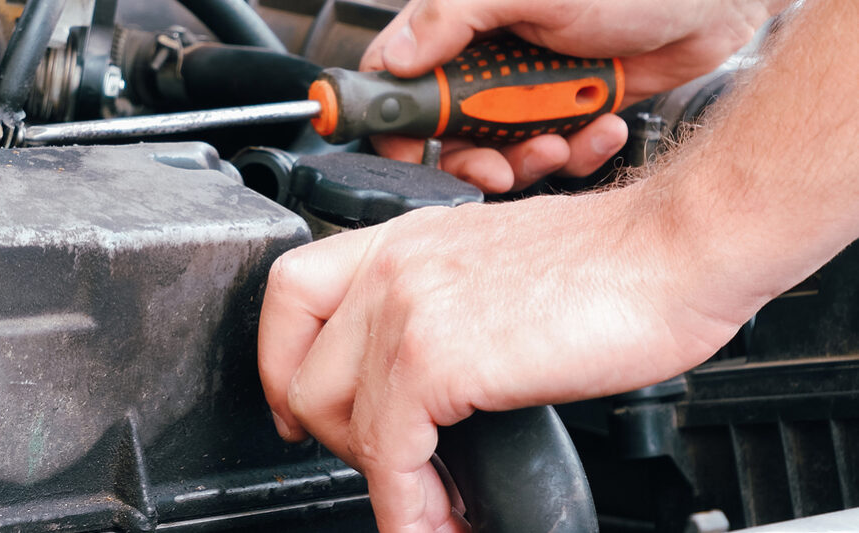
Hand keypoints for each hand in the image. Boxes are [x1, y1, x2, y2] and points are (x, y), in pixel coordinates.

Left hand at [259, 188, 749, 531]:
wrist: (676, 249)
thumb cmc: (610, 261)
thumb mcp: (493, 269)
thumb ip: (440, 312)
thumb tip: (422, 386)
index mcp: (401, 240)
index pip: (290, 293)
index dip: (282, 362)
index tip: (298, 408)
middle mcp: (391, 266)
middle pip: (301, 369)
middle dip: (336, 435)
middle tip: (387, 465)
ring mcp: (407, 308)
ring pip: (334, 417)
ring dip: (378, 478)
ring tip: (428, 504)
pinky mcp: (436, 357)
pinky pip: (390, 454)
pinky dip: (408, 505)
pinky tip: (437, 520)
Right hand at [361, 0, 787, 191]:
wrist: (715, 0)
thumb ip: (455, 16)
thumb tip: (398, 54)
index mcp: (466, 22)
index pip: (403, 76)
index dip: (399, 122)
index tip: (411, 152)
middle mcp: (493, 57)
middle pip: (450, 132)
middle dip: (473, 159)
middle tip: (497, 167)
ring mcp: (532, 88)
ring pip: (502, 151)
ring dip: (530, 159)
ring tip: (560, 141)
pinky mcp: (572, 110)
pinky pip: (557, 153)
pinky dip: (578, 153)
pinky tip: (601, 127)